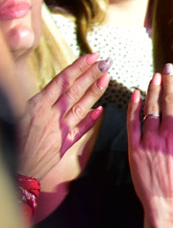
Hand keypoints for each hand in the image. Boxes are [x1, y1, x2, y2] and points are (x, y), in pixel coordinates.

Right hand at [18, 53, 109, 179]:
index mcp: (36, 105)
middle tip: (106, 62)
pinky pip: (80, 130)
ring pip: (81, 106)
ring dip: (95, 91)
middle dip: (91, 74)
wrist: (14, 170)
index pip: (62, 81)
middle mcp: (49, 115)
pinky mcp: (63, 145)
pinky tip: (101, 110)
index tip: (92, 56)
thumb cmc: (11, 141)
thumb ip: (35, 101)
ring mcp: (58, 130)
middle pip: (74, 90)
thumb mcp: (17, 115)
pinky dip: (90, 119)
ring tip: (107, 78)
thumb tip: (48, 87)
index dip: (78, 67)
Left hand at [127, 65, 172, 227]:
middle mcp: (170, 135)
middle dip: (169, 82)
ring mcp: (151, 141)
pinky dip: (134, 107)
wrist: (167, 204)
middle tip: (168, 68)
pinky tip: (136, 95)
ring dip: (152, 90)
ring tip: (154, 77)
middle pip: (169, 101)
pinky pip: (133, 123)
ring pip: (151, 109)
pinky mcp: (135, 149)